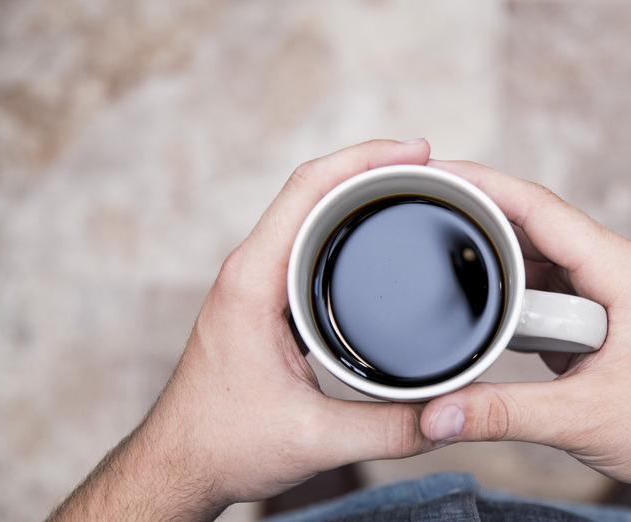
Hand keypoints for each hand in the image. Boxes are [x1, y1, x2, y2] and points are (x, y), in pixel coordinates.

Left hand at [49, 140, 437, 520]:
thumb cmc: (221, 445)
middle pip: (311, 189)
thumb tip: (452, 412)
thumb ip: (391, 429)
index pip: (308, 189)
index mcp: (253, 282)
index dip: (365, 158)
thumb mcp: (317, 440)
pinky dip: (342, 225)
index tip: (416, 150)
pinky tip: (374, 236)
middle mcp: (249, 270)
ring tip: (411, 188)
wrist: (178, 466)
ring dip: (355, 193)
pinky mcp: (261, 300)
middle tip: (429, 166)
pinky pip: (304, 243)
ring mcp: (253, 283)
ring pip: (306, 213)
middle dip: (371, 166)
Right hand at [420, 160, 630, 520]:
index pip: (541, 209)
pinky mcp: (592, 308)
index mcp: (620, 271)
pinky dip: (503, 279)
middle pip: (532, 220)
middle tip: (418, 204)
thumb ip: (503, 415)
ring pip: (534, 249)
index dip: (485, 184)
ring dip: (488, 246)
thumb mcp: (579, 420)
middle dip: (476, 209)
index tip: (437, 169)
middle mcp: (612, 266)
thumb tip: (437, 414)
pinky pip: (539, 278)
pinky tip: (469, 285)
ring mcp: (602, 285)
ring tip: (431, 238)